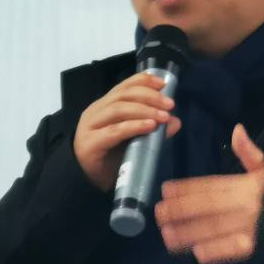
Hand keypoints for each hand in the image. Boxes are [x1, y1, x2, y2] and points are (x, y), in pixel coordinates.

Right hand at [73, 71, 181, 192]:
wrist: (87, 182)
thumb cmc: (110, 158)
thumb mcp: (135, 140)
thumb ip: (152, 128)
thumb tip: (175, 121)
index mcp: (105, 105)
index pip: (124, 86)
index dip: (143, 80)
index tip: (163, 83)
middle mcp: (96, 111)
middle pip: (123, 95)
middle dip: (149, 96)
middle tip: (169, 104)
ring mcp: (90, 126)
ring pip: (119, 109)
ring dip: (144, 110)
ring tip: (163, 116)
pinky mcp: (91, 143)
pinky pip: (114, 131)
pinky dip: (134, 126)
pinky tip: (149, 127)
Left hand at [155, 123, 263, 263]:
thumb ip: (250, 153)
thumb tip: (237, 129)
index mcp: (246, 184)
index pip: (211, 184)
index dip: (187, 187)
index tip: (165, 190)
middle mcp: (246, 204)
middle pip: (208, 206)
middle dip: (181, 209)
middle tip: (158, 213)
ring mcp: (251, 226)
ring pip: (214, 229)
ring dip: (189, 233)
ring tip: (167, 236)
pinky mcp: (258, 247)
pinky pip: (233, 249)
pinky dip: (216, 251)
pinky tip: (197, 253)